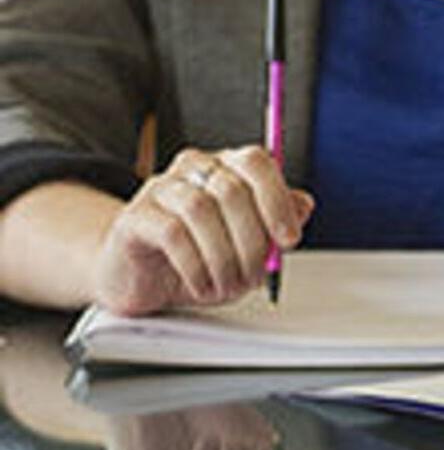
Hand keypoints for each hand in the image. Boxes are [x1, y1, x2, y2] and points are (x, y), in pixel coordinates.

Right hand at [94, 146, 310, 315]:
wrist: (143, 279)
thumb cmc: (201, 259)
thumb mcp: (249, 246)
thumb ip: (276, 225)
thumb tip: (303, 205)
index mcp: (228, 168)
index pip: (257, 162)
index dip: (277, 200)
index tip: (289, 239)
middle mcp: (194, 169)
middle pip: (233, 190)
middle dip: (252, 242)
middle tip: (254, 277)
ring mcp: (160, 188)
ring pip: (201, 209)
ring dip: (223, 257)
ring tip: (227, 286)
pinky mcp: (135, 216)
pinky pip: (172, 233)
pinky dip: (196, 266)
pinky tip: (202, 285)